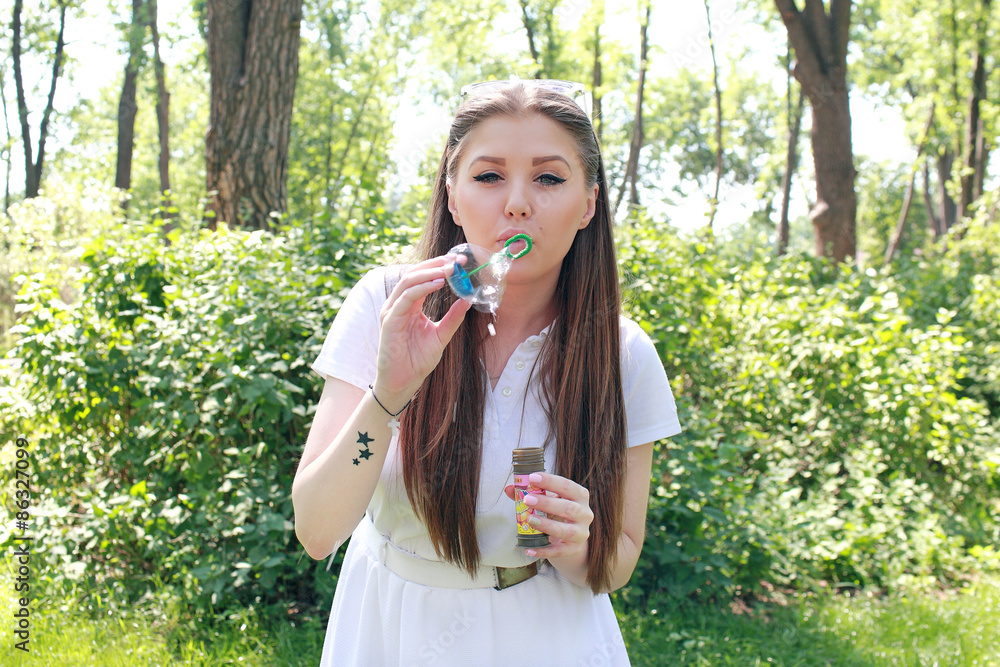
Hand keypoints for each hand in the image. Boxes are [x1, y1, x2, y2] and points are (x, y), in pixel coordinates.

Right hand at [372, 255, 471, 410]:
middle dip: (437, 264)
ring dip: (431, 272)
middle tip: (458, 260)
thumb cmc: (417, 360)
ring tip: (450, 269)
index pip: (423, 278)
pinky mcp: (389, 320)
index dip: (440, 267)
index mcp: (410, 305)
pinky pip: (406, 297)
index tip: (460, 262)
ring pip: (409, 281)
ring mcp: (392, 311)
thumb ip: (453, 318)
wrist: (404, 382)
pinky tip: (439, 283)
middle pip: (415, 274)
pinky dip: (423, 287)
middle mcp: (399, 304)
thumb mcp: (441, 335)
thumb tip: (468, 299)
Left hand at [504, 472, 593, 559]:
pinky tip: (529, 549)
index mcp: (580, 496)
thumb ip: (530, 494)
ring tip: (529, 519)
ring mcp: (581, 533)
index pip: (567, 486)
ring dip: (547, 525)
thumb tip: (509, 488)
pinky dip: (543, 551)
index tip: (532, 477)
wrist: (570, 538)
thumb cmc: (557, 512)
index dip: (550, 481)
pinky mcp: (574, 549)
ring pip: (566, 530)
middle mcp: (585, 514)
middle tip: (527, 499)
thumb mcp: (548, 500)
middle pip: (569, 508)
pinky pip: (559, 551)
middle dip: (547, 503)